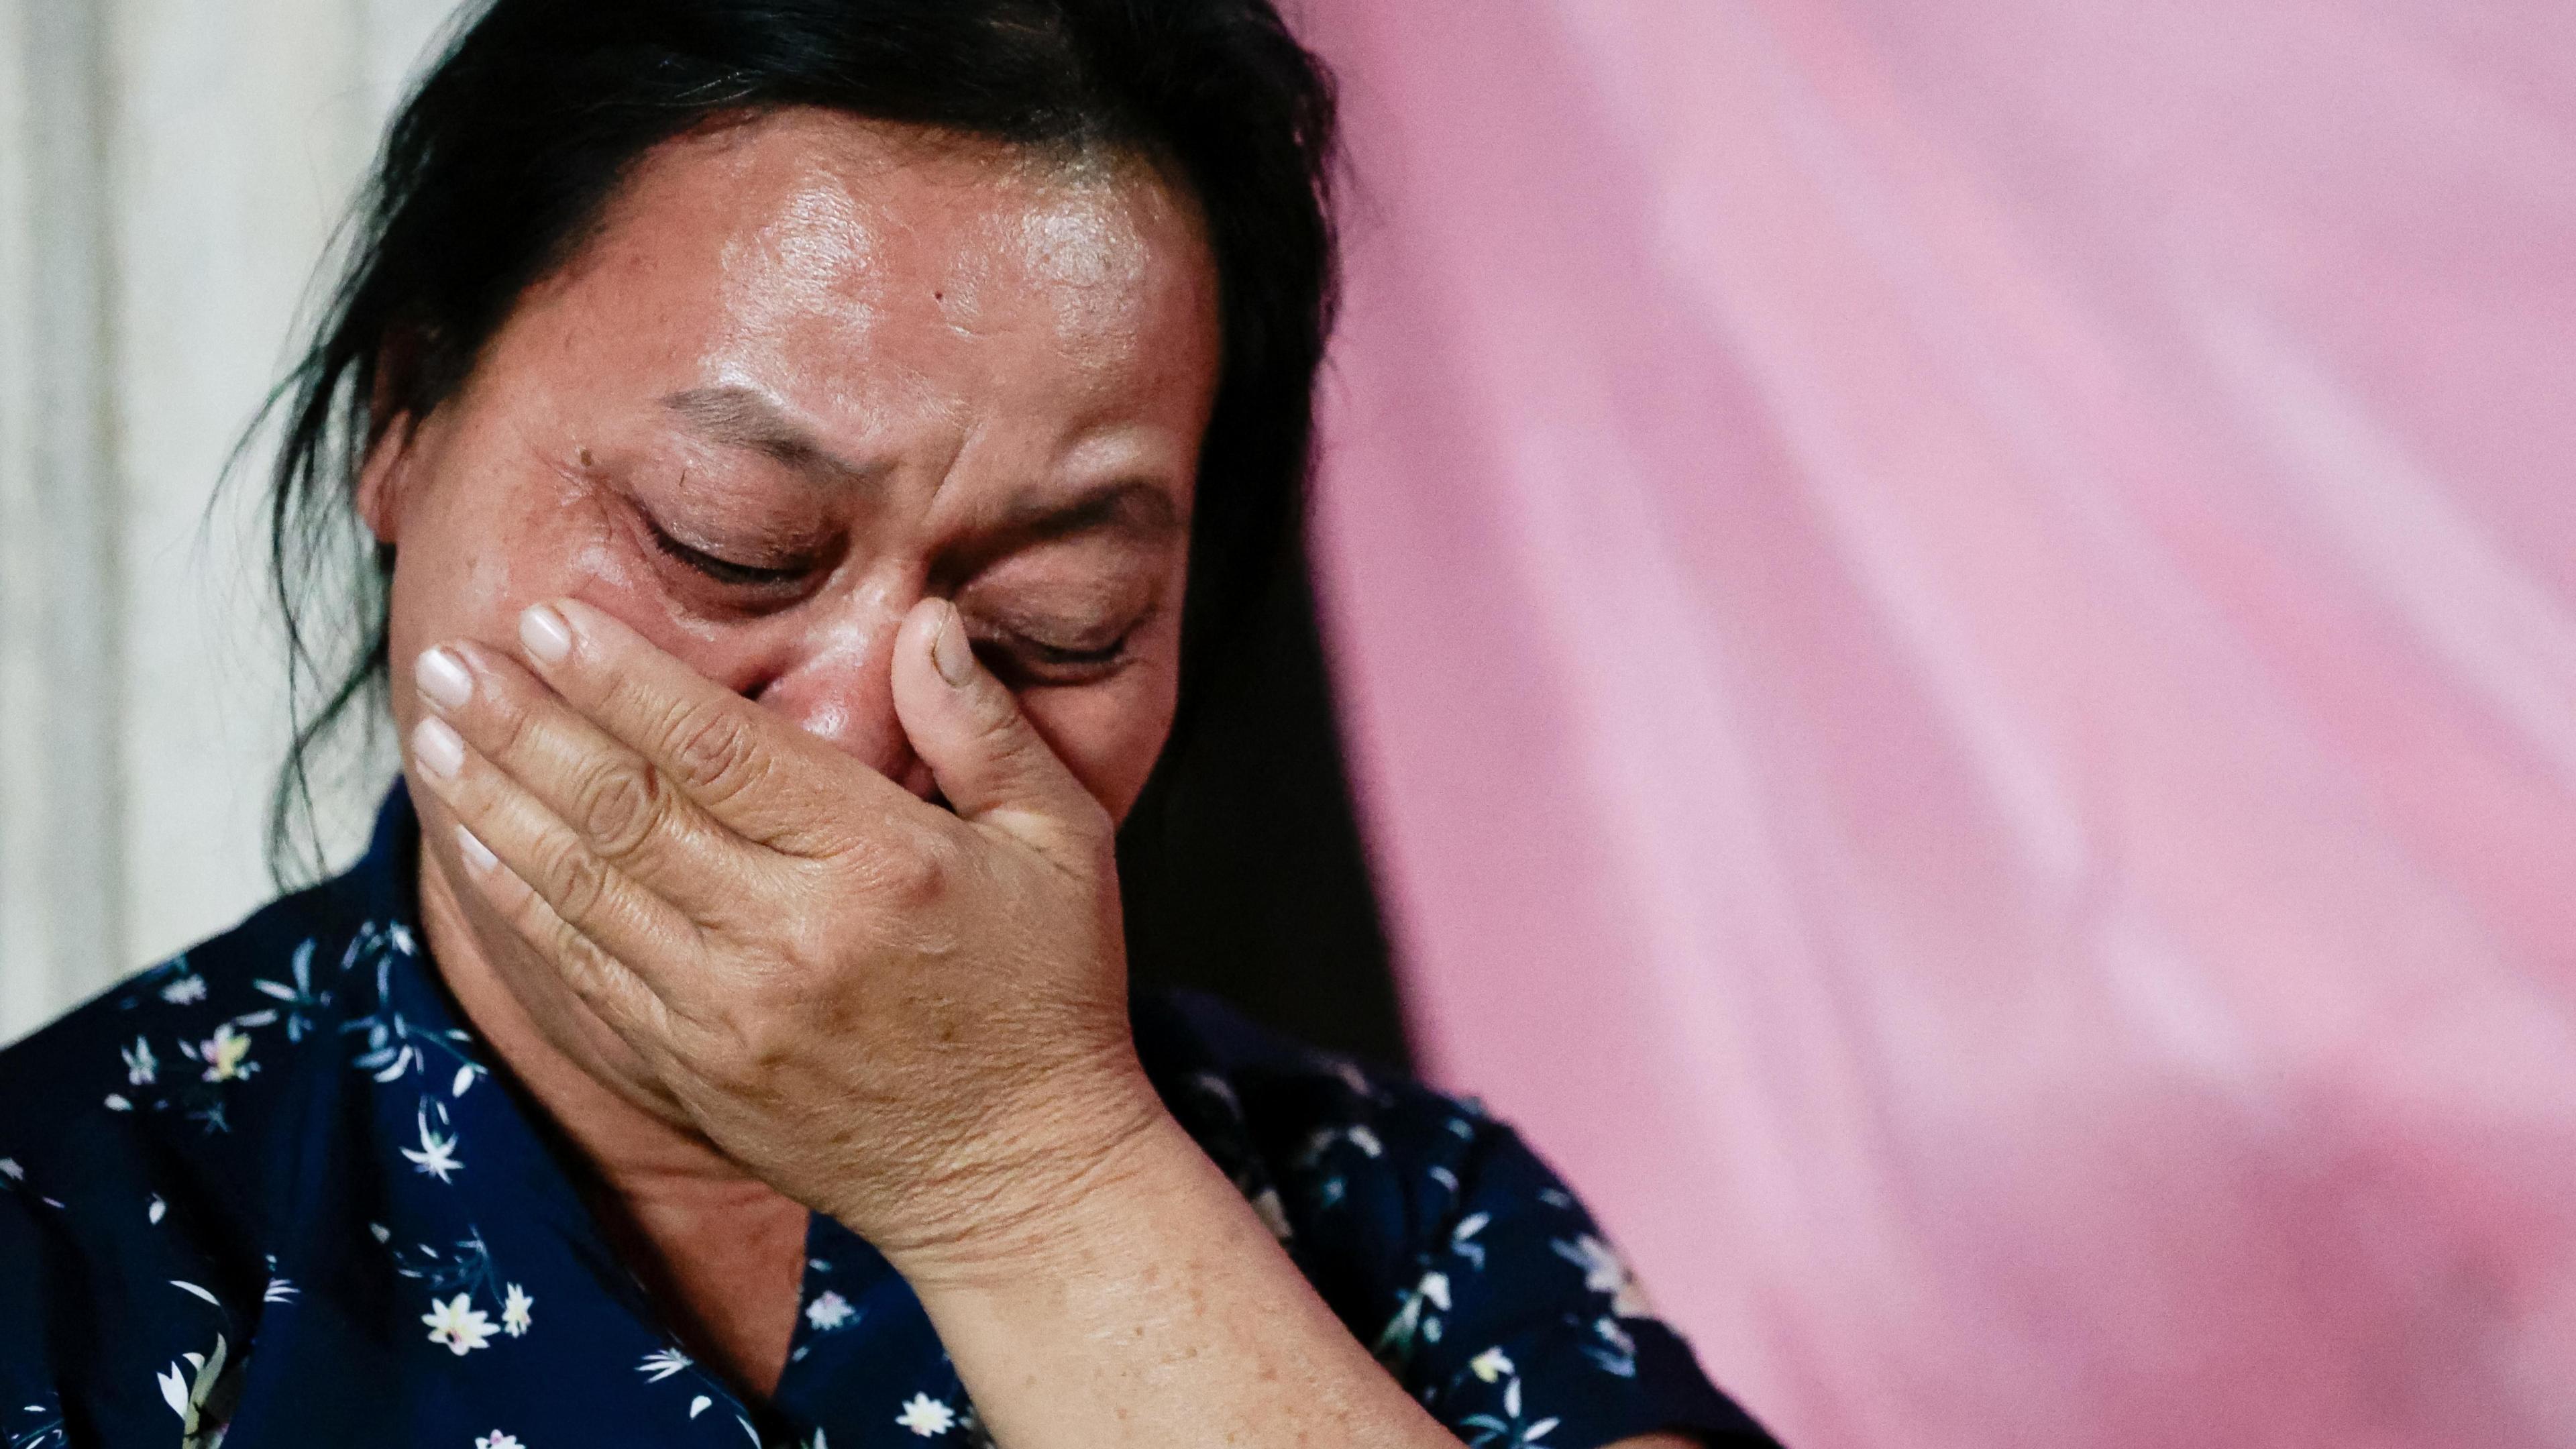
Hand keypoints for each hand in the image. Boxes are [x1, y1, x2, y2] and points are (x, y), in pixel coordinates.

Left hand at [403, 596, 1166, 1273]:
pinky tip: (476, 848)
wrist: (1017, 1177)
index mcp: (880, 862)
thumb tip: (924, 623)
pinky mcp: (695, 1072)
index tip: (550, 619)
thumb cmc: (1046, 998)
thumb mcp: (1063, 843)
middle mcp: (788, 937)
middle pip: (625, 809)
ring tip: (433, 736)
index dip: (622, 678)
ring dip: (496, 805)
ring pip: (584, 888)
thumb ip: (986, 727)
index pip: (718, 748)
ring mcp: (730, 1015)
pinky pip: (583, 975)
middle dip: (524, 725)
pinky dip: (520, 906)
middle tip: (450, 661)